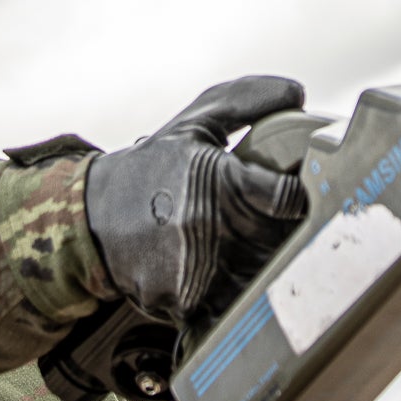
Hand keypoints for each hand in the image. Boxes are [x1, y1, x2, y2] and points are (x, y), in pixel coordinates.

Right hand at [85, 77, 309, 325]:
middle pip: (285, 243)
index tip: (308, 193)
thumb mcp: (195, 123)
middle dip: (296, 233)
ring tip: (263, 248)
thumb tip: (298, 93)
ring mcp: (197, 271)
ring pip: (266, 280)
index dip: (305, 196)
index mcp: (218, 180)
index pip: (288, 197)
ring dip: (273, 267)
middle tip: (297, 223)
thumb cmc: (152, 167)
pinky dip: (242, 296)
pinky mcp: (184, 304)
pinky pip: (234, 308)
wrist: (92, 217)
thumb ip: (247, 101)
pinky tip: (234, 276)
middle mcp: (209, 228)